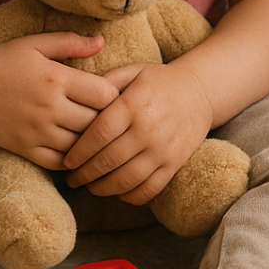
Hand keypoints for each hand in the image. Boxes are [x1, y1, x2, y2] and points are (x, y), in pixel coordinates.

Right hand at [0, 32, 118, 168]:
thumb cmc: (4, 62)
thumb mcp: (36, 44)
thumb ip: (71, 42)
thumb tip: (102, 42)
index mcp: (57, 78)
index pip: (105, 95)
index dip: (116, 96)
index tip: (115, 94)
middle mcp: (49, 107)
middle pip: (97, 123)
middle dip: (109, 121)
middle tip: (114, 119)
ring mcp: (37, 131)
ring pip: (81, 145)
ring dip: (92, 142)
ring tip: (98, 135)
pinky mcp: (25, 149)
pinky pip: (59, 162)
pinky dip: (72, 159)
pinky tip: (78, 150)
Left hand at [63, 61, 213, 204]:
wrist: (201, 91)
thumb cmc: (159, 81)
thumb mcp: (132, 72)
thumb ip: (104, 85)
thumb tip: (73, 101)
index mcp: (133, 105)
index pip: (98, 135)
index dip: (79, 152)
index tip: (67, 161)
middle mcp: (148, 129)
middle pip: (108, 161)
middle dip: (84, 174)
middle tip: (73, 179)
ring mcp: (164, 149)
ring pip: (126, 180)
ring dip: (103, 188)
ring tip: (91, 187)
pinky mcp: (176, 163)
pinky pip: (149, 189)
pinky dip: (129, 196)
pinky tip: (118, 191)